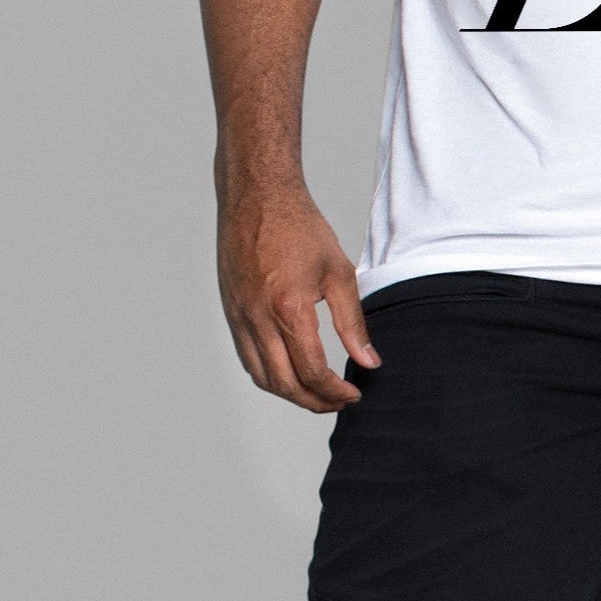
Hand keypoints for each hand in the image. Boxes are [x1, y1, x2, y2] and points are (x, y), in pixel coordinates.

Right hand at [218, 179, 378, 410]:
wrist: (257, 197)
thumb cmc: (300, 228)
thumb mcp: (339, 273)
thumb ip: (353, 323)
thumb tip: (369, 362)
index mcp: (288, 309)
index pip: (311, 371)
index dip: (335, 391)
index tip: (354, 394)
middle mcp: (257, 319)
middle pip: (283, 383)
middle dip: (314, 401)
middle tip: (339, 402)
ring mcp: (239, 317)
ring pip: (261, 376)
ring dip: (289, 393)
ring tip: (318, 393)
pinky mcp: (230, 312)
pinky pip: (247, 357)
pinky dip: (269, 374)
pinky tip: (290, 372)